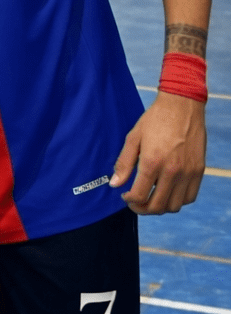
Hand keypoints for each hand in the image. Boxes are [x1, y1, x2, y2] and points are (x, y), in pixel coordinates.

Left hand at [109, 94, 206, 213]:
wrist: (182, 104)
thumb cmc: (156, 119)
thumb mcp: (133, 138)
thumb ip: (124, 163)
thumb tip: (114, 184)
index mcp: (152, 162)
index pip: (139, 196)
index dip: (129, 201)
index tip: (125, 196)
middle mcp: (172, 170)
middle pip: (157, 206)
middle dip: (142, 209)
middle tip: (136, 202)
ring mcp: (188, 172)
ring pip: (174, 206)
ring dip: (161, 207)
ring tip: (152, 197)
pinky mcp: (199, 170)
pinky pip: (190, 197)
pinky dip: (178, 200)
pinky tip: (168, 191)